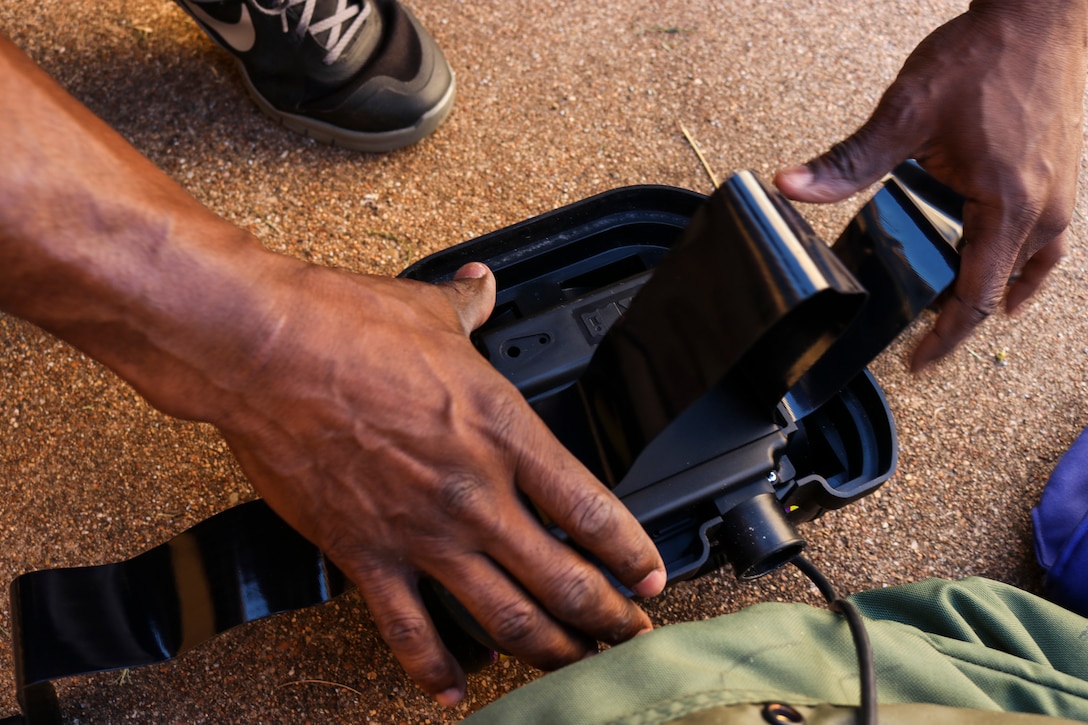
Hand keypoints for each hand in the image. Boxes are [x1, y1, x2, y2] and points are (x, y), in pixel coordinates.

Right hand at [212, 259, 665, 704]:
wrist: (264, 351)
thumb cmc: (345, 326)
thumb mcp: (426, 310)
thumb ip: (468, 309)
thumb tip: (483, 288)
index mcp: (502, 432)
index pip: (591, 510)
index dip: (631, 553)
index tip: (650, 576)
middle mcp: (474, 492)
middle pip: (563, 581)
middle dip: (608, 619)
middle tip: (631, 637)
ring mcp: (422, 531)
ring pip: (505, 618)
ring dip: (548, 651)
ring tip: (574, 667)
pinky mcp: (365, 555)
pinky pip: (410, 631)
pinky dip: (436, 670)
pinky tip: (457, 690)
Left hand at [775, 0, 1087, 370]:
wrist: (1039, 15)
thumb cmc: (983, 57)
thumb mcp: (904, 113)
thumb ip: (848, 160)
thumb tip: (792, 185)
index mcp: (1009, 204)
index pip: (975, 297)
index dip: (945, 339)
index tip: (918, 363)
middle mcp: (1044, 209)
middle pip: (999, 289)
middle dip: (959, 321)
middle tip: (920, 339)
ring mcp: (1061, 194)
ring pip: (1029, 269)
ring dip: (990, 294)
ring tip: (951, 312)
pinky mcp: (1062, 178)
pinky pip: (1047, 243)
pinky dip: (1022, 267)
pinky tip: (1006, 274)